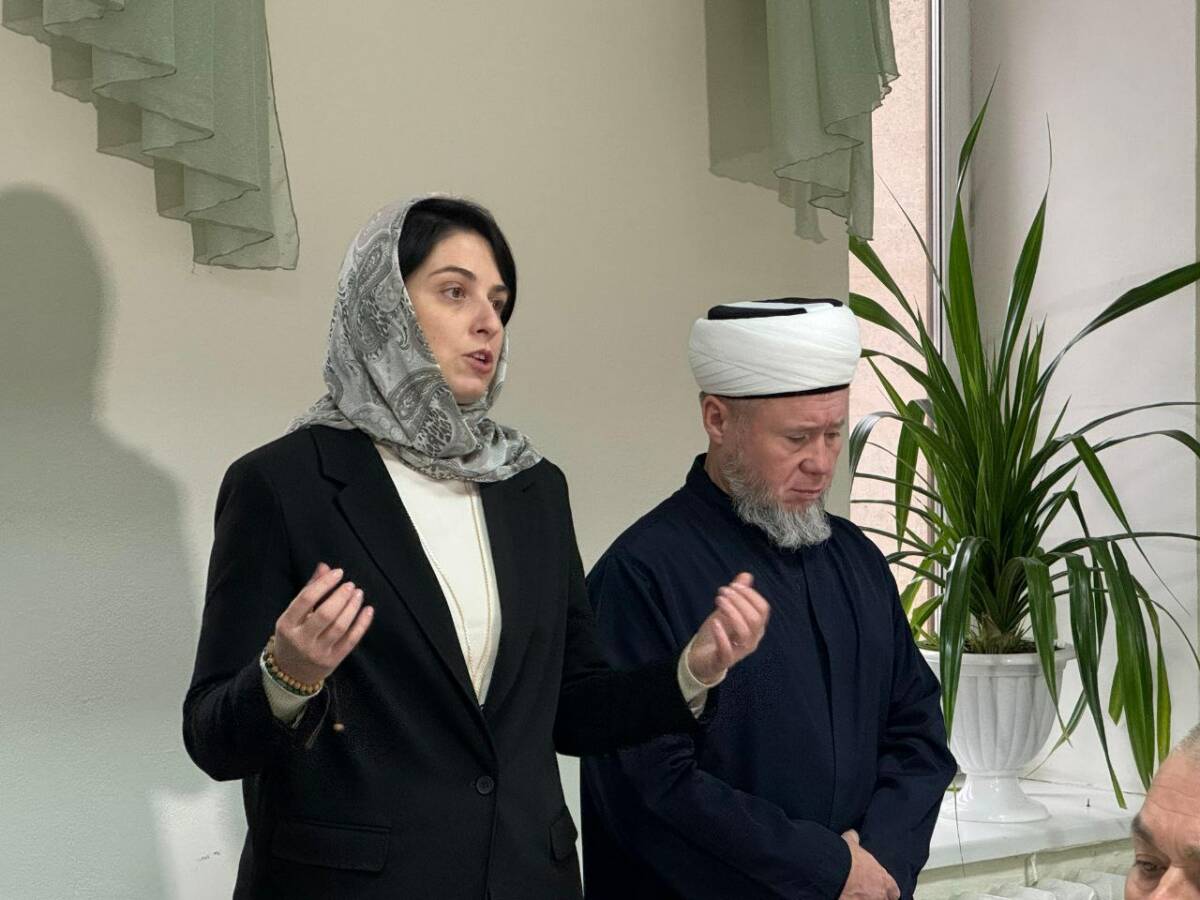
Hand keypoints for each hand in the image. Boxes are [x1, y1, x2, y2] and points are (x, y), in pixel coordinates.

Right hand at [271, 562, 374, 684]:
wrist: (291, 672)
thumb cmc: (293, 635)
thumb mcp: (294, 615)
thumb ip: (309, 590)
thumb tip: (325, 566)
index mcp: (286, 625)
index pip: (305, 599)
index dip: (324, 583)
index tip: (338, 573)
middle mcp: (301, 640)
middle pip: (325, 614)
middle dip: (341, 596)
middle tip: (351, 585)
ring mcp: (318, 652)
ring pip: (339, 627)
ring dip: (352, 607)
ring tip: (359, 593)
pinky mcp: (333, 660)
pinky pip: (351, 640)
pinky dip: (362, 624)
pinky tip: (368, 610)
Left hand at [685, 573, 769, 683]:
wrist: (701, 659)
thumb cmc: (717, 634)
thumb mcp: (726, 611)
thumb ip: (737, 595)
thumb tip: (746, 575)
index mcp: (756, 628)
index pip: (763, 609)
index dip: (750, 594)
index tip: (733, 585)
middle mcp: (752, 640)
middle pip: (755, 618)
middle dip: (739, 600)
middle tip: (722, 591)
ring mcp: (740, 652)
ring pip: (745, 632)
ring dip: (732, 612)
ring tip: (718, 601)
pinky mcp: (724, 661)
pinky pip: (728, 650)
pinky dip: (721, 635)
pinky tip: (715, 622)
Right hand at [839, 830, 899, 899]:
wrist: (836, 871)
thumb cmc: (848, 858)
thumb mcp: (852, 843)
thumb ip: (855, 839)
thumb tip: (852, 834)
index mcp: (883, 880)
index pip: (894, 891)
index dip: (889, 890)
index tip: (884, 888)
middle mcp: (879, 895)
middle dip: (878, 896)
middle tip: (868, 892)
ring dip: (865, 898)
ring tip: (855, 894)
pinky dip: (850, 899)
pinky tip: (845, 896)